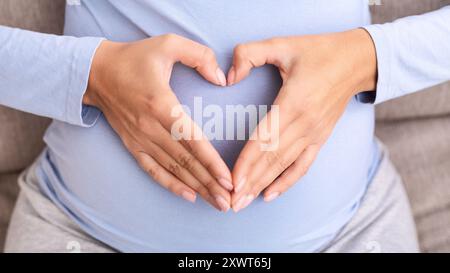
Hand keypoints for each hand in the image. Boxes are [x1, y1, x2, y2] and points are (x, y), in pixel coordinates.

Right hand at [84, 34, 231, 211]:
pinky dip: (170, 185)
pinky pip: (153, 170)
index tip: (228, 180)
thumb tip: (221, 79)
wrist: (96, 73)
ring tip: (216, 203)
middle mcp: (151, 128)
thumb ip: (199, 56)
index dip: (211, 162)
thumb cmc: (135, 57)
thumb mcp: (168, 43)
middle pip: (185, 162)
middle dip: (209, 184)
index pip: (192, 140)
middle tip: (230, 201)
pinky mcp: (133, 145)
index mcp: (161, 105)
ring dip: (196, 188)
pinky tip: (188, 196)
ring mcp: (141, 139)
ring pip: (173, 169)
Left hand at [227, 29, 376, 211]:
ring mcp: (315, 134)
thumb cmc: (317, 51)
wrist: (356, 61)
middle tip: (230, 203)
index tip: (232, 182)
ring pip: (284, 166)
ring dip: (263, 186)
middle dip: (250, 182)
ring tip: (244, 203)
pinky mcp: (321, 138)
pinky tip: (271, 195)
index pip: (265, 139)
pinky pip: (303, 165)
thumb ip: (249, 54)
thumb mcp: (281, 44)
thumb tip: (228, 77)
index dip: (247, 162)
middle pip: (272, 159)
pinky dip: (287, 182)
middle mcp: (305, 124)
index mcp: (293, 102)